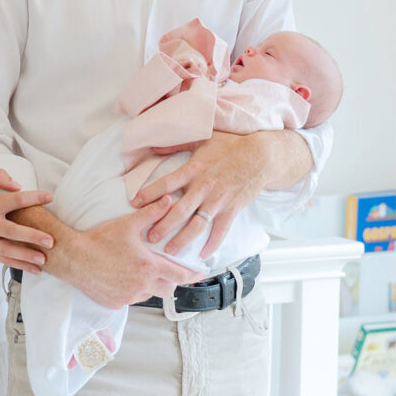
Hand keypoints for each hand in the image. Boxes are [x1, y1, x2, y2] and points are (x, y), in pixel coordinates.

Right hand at [0, 170, 53, 273]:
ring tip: (44, 261)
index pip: (15, 201)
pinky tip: (32, 270)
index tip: (49, 198)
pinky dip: (17, 265)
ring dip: (26, 257)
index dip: (34, 198)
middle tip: (50, 241)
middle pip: (13, 232)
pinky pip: (2, 259)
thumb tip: (18, 186)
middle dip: (32, 237)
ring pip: (7, 251)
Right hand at [66, 198, 200, 308]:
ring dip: (150, 286)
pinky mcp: (115, 303)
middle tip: (167, 271)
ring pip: (149, 295)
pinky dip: (131, 291)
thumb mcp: (127, 224)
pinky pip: (130, 299)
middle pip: (168, 289)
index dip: (193, 275)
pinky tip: (122, 278)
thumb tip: (168, 200)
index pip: (180, 275)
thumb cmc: (99, 240)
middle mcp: (142, 285)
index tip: (201, 274)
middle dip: (171, 281)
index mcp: (149, 267)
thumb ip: (151, 213)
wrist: (73, 257)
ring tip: (141, 272)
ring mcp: (128, 297)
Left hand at [131, 131, 271, 259]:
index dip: (149, 194)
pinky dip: (212, 244)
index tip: (134, 204)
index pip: (167, 183)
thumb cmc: (230, 145)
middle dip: (163, 226)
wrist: (261, 156)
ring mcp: (219, 200)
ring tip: (169, 251)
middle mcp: (204, 187)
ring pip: (198, 225)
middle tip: (148, 238)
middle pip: (179, 210)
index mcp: (194, 169)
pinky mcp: (232, 209)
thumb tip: (152, 145)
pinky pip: (221, 230)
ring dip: (183, 239)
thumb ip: (176, 144)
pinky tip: (202, 256)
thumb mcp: (202, 139)